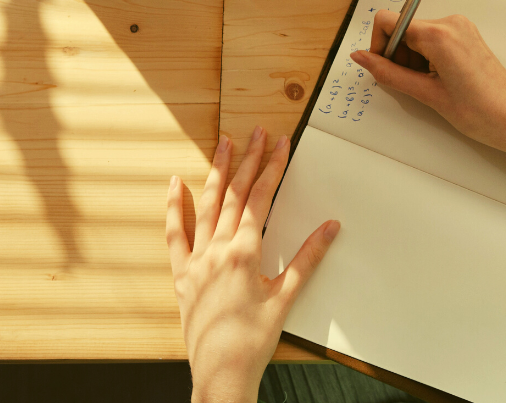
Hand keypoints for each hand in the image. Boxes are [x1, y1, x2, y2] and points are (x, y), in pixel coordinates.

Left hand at [166, 128, 339, 402]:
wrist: (221, 374)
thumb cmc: (254, 339)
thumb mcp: (286, 296)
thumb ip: (308, 257)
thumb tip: (331, 227)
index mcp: (244, 252)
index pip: (261, 197)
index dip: (272, 166)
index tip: (280, 143)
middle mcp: (217, 250)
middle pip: (235, 194)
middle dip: (248, 159)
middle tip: (257, 132)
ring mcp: (196, 261)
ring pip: (206, 206)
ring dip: (217, 172)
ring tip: (224, 144)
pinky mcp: (181, 276)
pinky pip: (175, 235)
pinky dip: (174, 208)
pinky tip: (175, 184)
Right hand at [352, 11, 505, 188]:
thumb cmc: (480, 112)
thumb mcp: (427, 95)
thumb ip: (389, 74)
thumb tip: (362, 58)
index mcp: (439, 34)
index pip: (388, 21)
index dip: (379, 45)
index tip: (384, 68)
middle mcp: (450, 23)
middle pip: (402, 28)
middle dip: (397, 55)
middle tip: (410, 84)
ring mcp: (461, 27)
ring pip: (417, 34)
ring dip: (412, 58)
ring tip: (429, 86)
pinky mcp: (467, 35)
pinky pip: (434, 38)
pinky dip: (426, 57)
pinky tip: (438, 80)